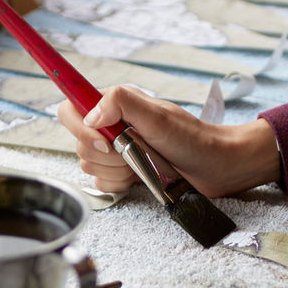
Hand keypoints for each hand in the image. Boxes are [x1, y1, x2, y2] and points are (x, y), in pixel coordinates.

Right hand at [56, 85, 281, 196]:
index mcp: (114, 105)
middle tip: (137, 151)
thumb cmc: (193, 139)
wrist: (216, 167)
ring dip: (116, 171)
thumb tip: (91, 115)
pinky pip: (102, 183)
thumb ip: (121, 102)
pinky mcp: (123, 172)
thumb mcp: (158, 116)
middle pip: (79, 144)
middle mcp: (111, 126)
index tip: (105, 141)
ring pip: (90, 166)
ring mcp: (116, 150)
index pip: (71, 108)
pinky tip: (140, 177)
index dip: (79, 128)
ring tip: (143, 164)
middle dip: (108, 155)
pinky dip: (120, 184)